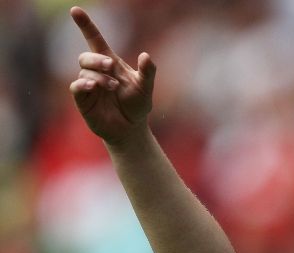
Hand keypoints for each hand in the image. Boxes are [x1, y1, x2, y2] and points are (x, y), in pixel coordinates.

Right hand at [69, 6, 155, 144]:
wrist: (131, 128)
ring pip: (84, 72)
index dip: (85, 25)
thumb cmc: (137, 105)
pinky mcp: (83, 99)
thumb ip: (147, 72)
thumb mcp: (146, 87)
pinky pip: (76, 87)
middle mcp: (96, 71)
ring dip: (99, 77)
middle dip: (97, 59)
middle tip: (111, 66)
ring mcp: (88, 85)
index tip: (75, 10)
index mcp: (110, 63)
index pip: (94, 39)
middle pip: (86, 56)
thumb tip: (146, 56)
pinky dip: (83, 84)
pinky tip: (94, 86)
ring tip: (113, 87)